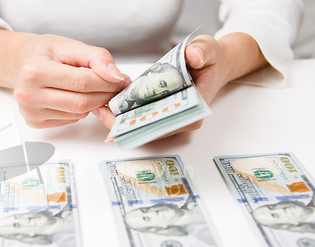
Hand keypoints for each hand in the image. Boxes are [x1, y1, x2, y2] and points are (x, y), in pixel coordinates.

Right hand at [0, 28, 130, 127]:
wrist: (21, 63)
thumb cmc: (45, 54)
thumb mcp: (69, 46)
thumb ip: (96, 57)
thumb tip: (116, 76)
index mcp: (34, 70)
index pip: (82, 82)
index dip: (107, 82)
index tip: (120, 79)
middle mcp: (28, 94)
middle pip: (81, 102)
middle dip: (104, 96)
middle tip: (114, 88)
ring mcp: (29, 111)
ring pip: (78, 114)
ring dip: (93, 104)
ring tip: (94, 90)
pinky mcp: (34, 122)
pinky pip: (69, 120)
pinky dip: (79, 111)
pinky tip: (74, 98)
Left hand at [94, 33, 266, 141]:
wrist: (212, 64)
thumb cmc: (210, 60)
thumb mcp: (208, 49)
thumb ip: (202, 51)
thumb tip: (193, 56)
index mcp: (194, 111)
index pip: (167, 122)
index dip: (145, 123)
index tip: (125, 121)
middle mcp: (182, 121)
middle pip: (151, 129)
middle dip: (127, 125)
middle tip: (105, 116)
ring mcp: (172, 120)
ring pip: (145, 127)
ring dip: (123, 122)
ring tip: (102, 113)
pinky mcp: (162, 114)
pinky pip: (143, 119)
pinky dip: (127, 116)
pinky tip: (110, 111)